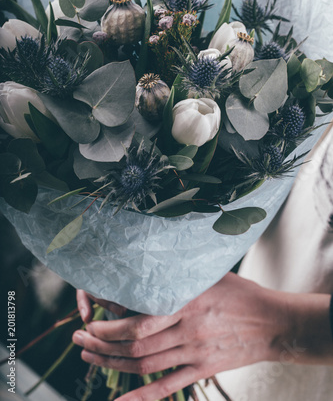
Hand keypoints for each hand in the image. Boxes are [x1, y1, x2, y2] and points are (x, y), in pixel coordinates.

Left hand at [73, 273, 286, 399]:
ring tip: (89, 358)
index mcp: (187, 300)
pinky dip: (140, 398)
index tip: (91, 315)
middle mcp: (188, 328)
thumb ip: (179, 275)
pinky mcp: (202, 370)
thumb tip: (147, 269)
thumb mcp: (209, 274)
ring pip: (144, 365)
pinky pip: (167, 388)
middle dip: (101, 343)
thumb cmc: (240, 293)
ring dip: (112, 363)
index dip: (110, 321)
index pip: (139, 316)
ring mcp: (195, 353)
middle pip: (135, 343)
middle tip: (79, 338)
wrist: (273, 323)